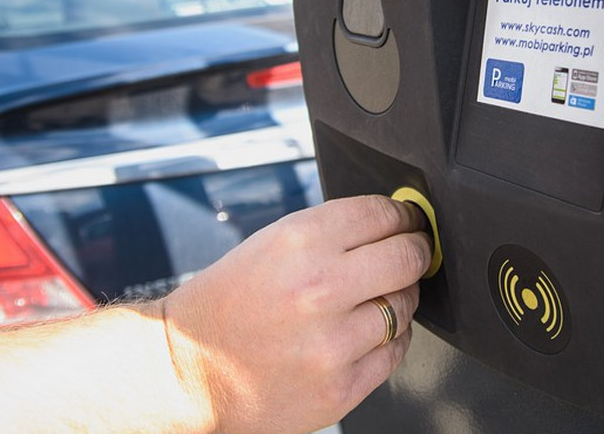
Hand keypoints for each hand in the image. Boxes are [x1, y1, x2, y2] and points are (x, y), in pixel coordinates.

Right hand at [161, 195, 431, 433]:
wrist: (188, 372)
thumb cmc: (227, 305)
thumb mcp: (269, 244)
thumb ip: (332, 232)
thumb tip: (396, 224)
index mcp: (298, 242)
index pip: (383, 214)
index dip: (404, 216)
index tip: (408, 221)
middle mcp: (318, 289)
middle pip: (408, 257)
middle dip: (415, 250)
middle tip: (410, 252)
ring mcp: (332, 343)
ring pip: (406, 306)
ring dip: (399, 297)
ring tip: (370, 299)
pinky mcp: (341, 388)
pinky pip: (395, 352)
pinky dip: (389, 339)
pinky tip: (362, 334)